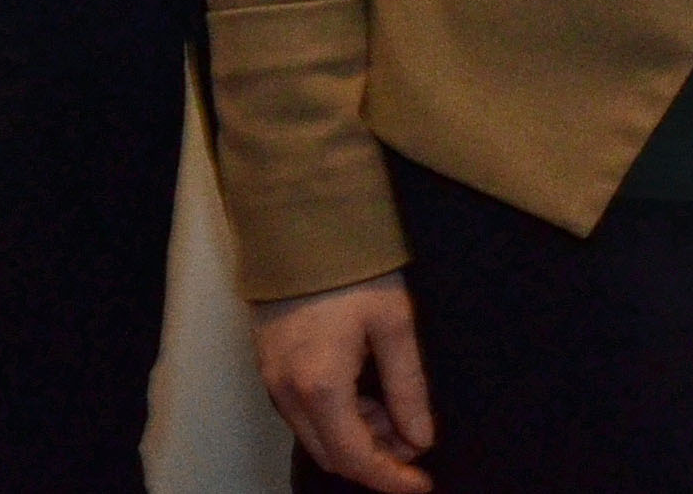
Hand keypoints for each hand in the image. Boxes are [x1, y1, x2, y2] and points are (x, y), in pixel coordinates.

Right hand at [258, 272, 433, 490]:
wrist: (296, 224)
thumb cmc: (351, 269)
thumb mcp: (393, 324)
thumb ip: (407, 387)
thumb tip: (420, 438)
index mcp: (321, 388)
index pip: (355, 458)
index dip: (390, 478)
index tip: (423, 483)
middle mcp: (288, 394)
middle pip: (332, 454)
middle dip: (377, 458)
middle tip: (415, 442)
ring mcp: (272, 381)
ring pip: (317, 435)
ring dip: (358, 436)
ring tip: (398, 412)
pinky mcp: (269, 365)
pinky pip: (304, 412)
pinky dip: (337, 416)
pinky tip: (368, 395)